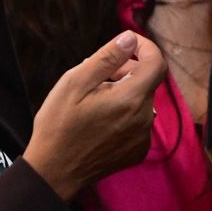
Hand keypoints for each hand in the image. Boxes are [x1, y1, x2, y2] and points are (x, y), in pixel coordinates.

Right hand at [23, 31, 166, 201]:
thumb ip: (107, 58)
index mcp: (131, 99)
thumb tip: (130, 38)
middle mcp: (144, 119)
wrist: (54, 172)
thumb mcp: (75, 83)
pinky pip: (138, 122)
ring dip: (125, 92)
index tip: (127, 44)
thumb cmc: (59, 125)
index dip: (145, 46)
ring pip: (141, 101)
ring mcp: (142, 138)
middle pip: (147, 81)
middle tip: (98, 73)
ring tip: (95, 97)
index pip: (157, 62)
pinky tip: (100, 119)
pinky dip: (125, 113)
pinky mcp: (137, 151)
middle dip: (128, 69)